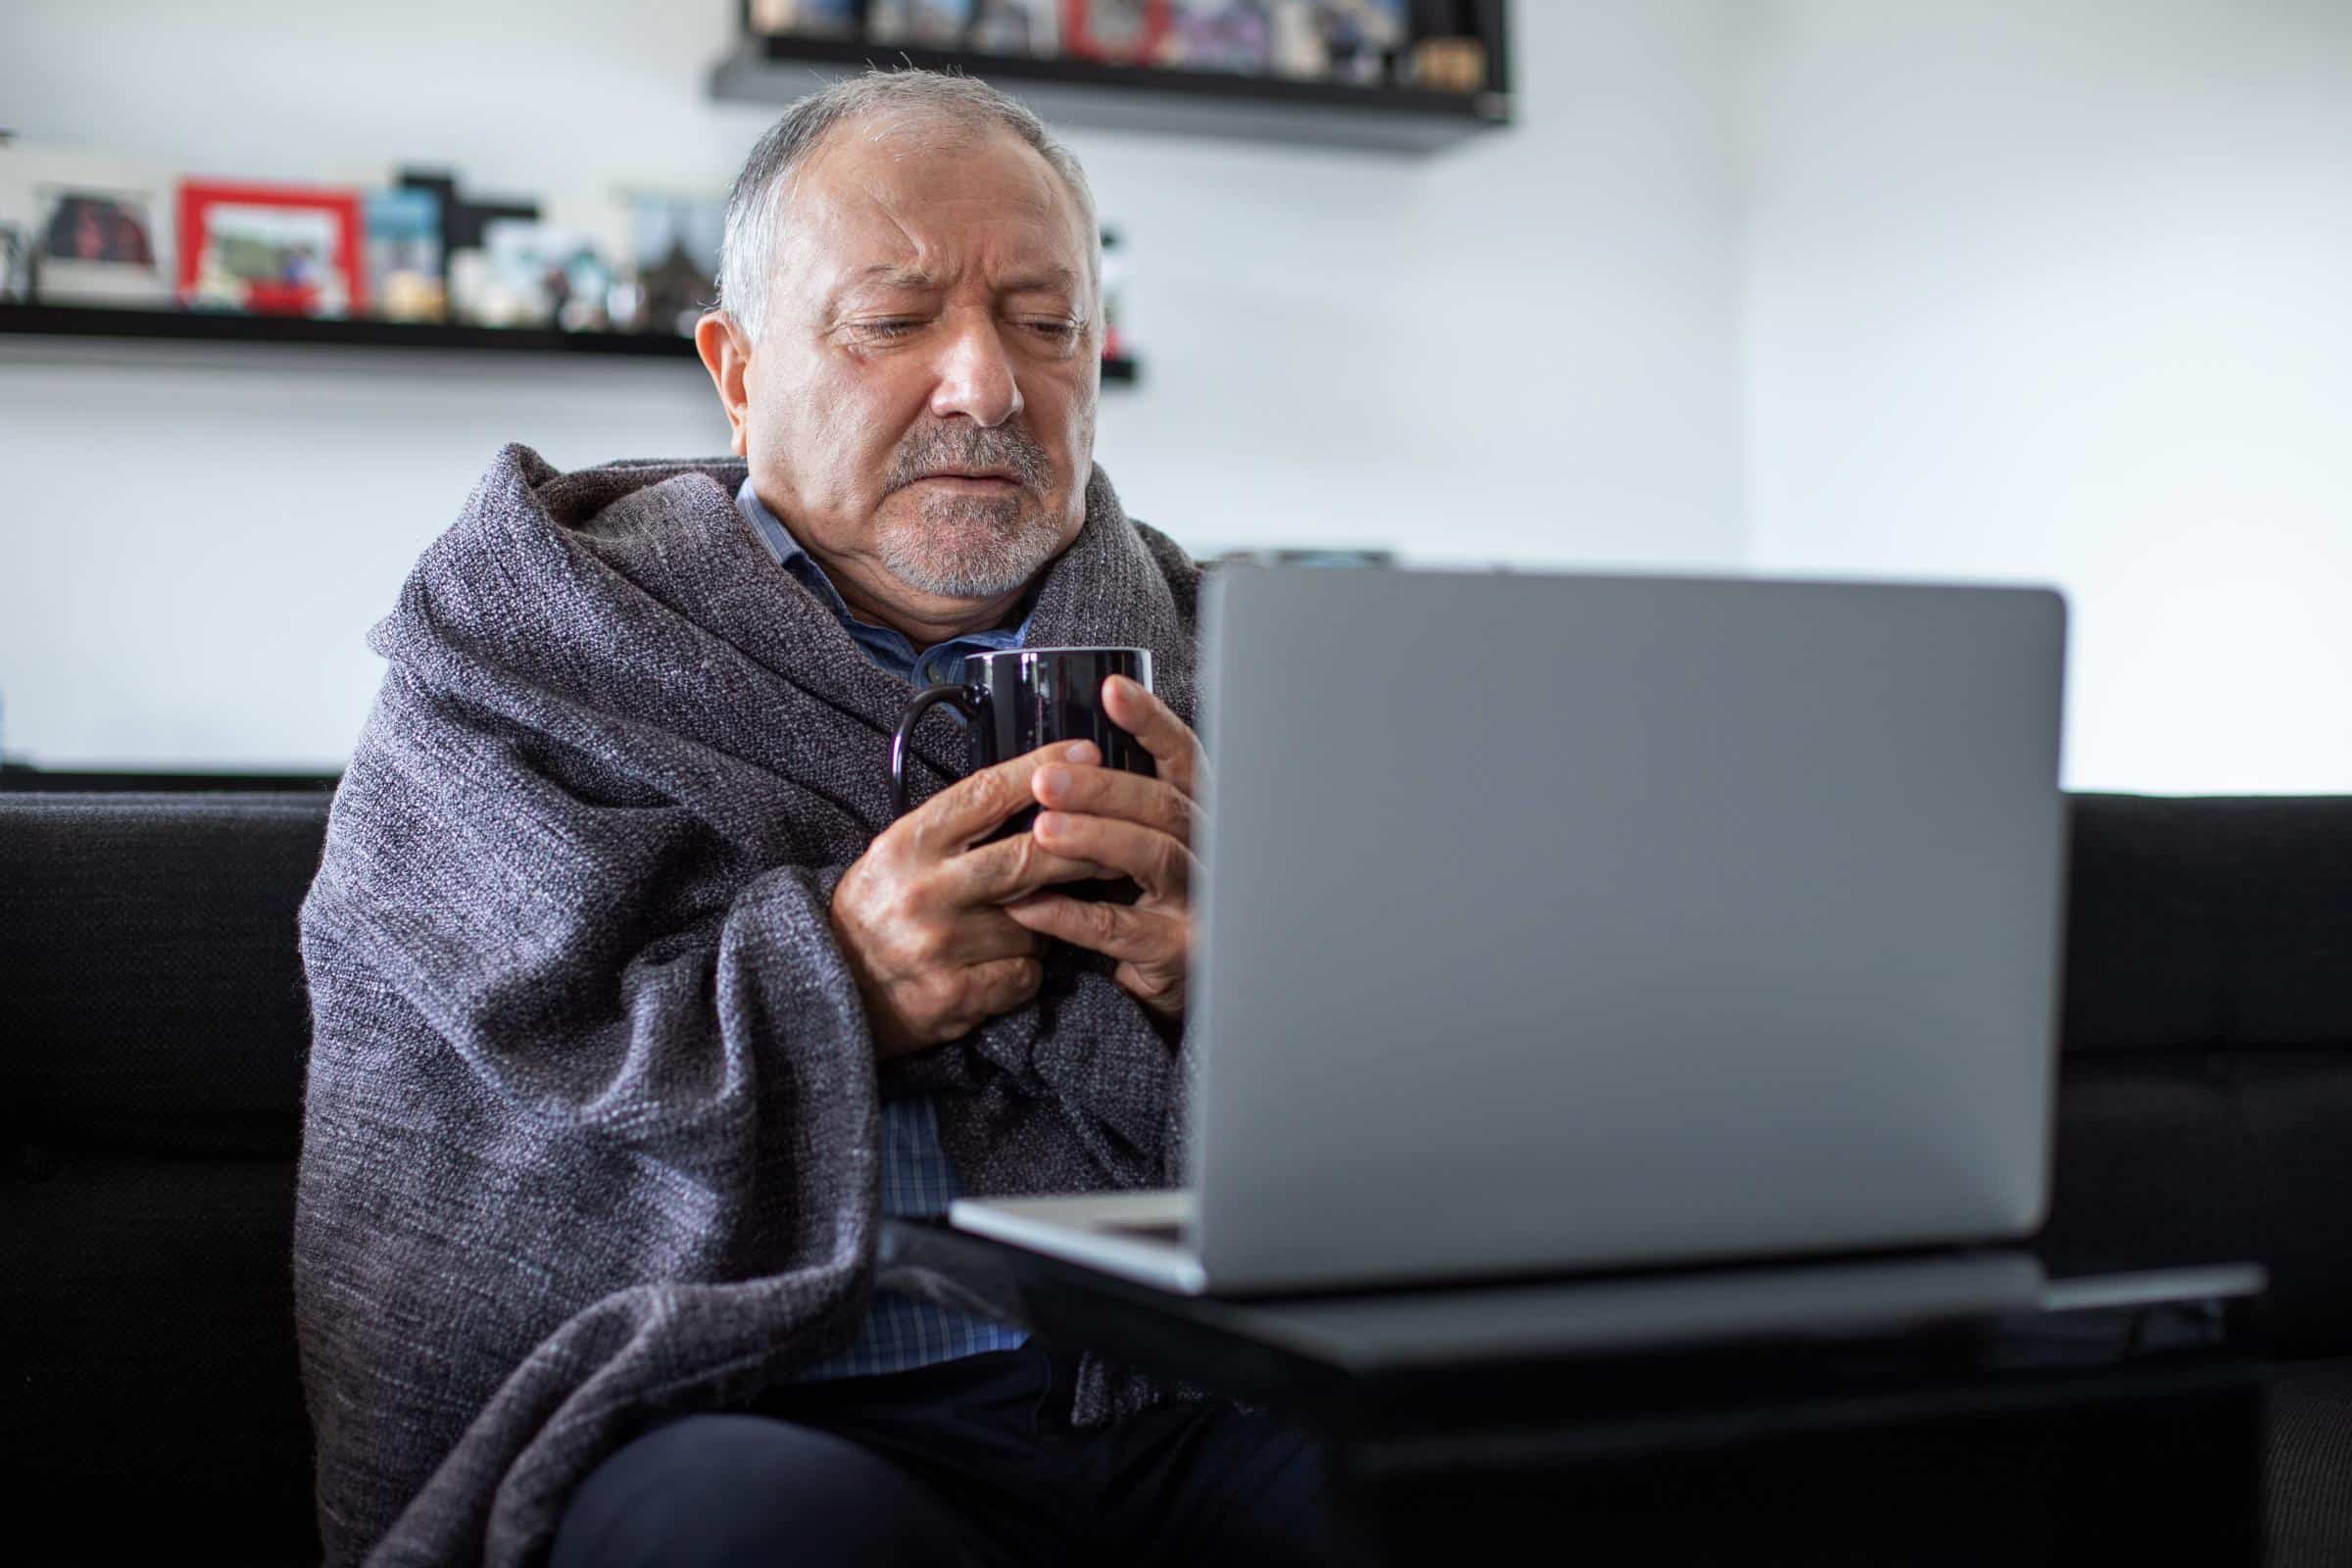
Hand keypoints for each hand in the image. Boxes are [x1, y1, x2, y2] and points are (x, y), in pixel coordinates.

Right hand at [833, 739, 1112, 1059]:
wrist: (835, 990)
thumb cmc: (879, 910)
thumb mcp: (901, 853)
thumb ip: (959, 827)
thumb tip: (1037, 791)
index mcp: (909, 843)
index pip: (986, 795)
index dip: (1042, 770)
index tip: (1086, 752)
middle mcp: (924, 891)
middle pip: (1027, 857)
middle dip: (1081, 846)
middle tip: (1116, 838)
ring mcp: (940, 946)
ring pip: (1035, 921)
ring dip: (1043, 921)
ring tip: (1014, 923)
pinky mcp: (956, 995)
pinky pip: (1026, 972)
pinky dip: (1024, 968)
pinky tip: (999, 964)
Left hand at [1002, 675, 1203, 1021]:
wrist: (1173, 983)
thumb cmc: (1144, 902)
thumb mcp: (1136, 846)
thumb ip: (1115, 807)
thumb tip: (1051, 759)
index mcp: (1195, 815)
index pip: (1182, 758)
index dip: (1151, 722)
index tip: (1112, 691)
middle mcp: (1208, 850)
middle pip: (1164, 806)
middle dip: (1103, 788)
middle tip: (1046, 780)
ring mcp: (1199, 900)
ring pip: (1153, 856)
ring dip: (1094, 839)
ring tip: (1041, 830)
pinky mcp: (1177, 950)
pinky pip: (1121, 927)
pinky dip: (1071, 914)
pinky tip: (1030, 904)